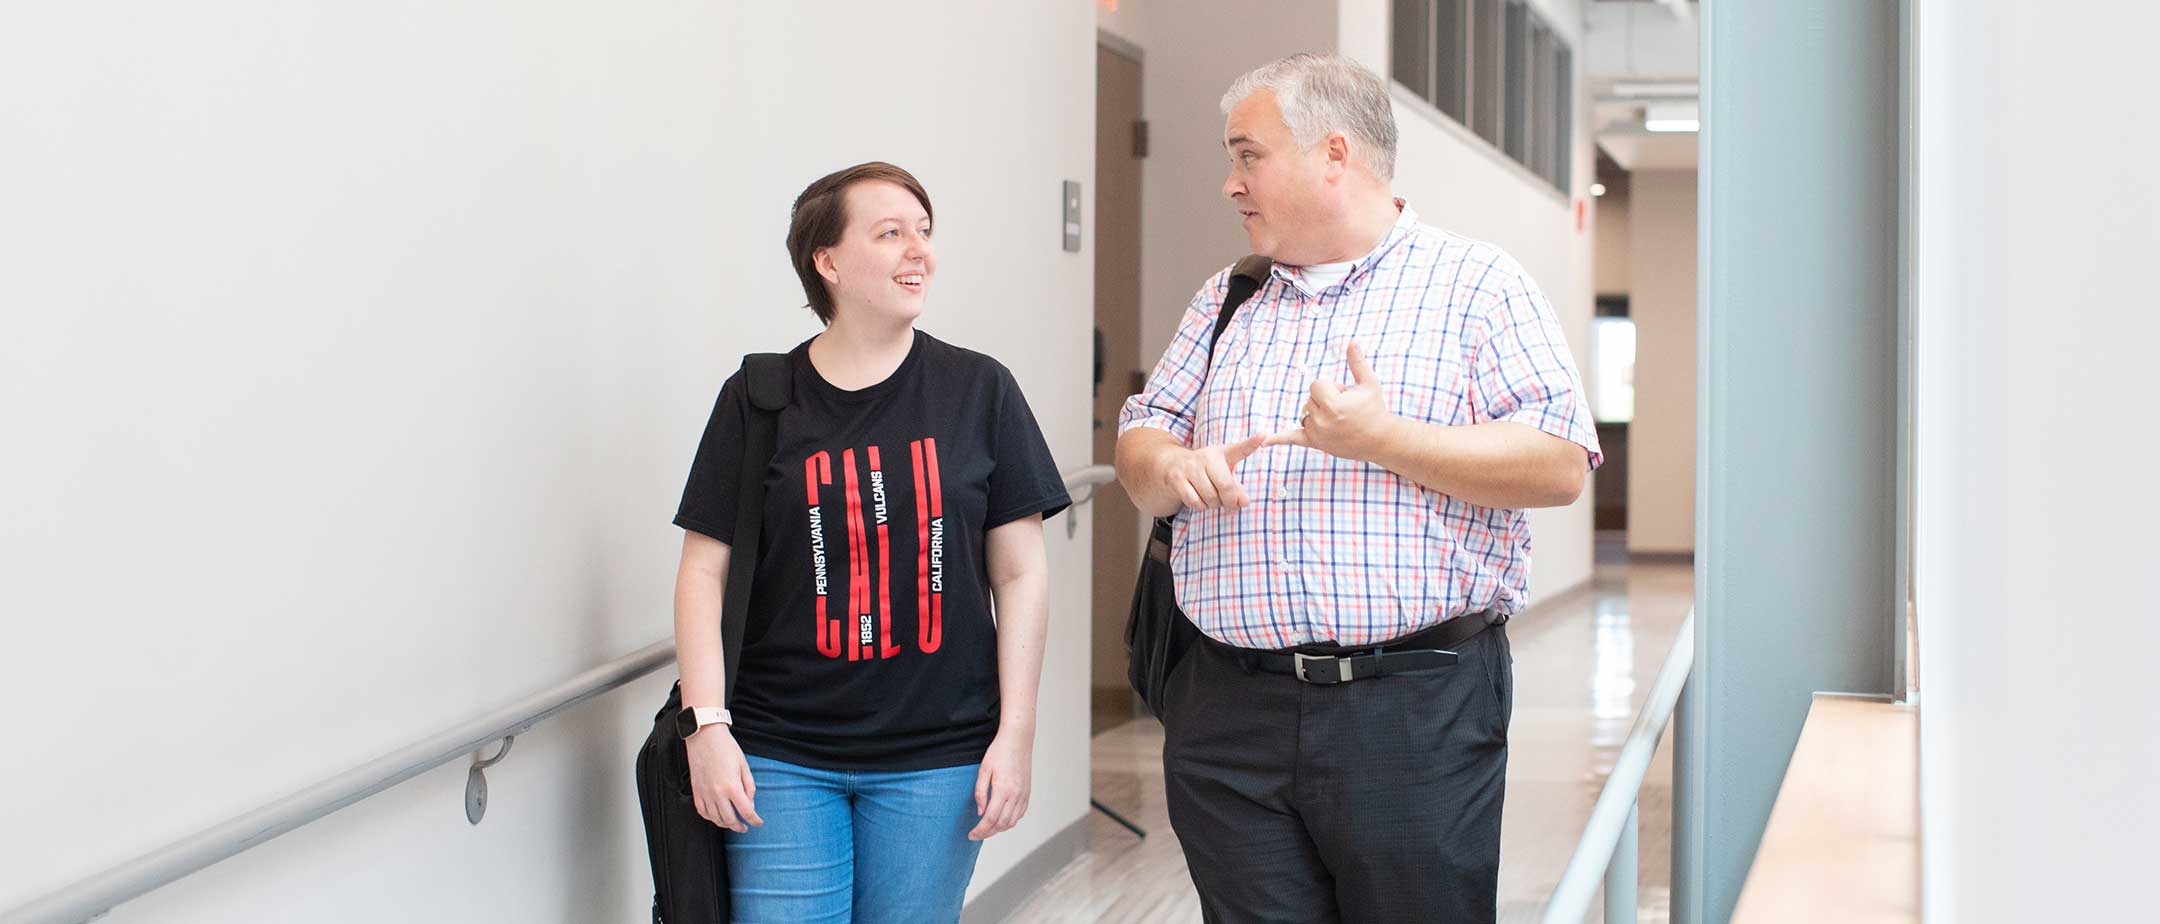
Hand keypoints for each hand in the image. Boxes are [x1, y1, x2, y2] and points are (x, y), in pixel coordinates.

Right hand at [685, 725, 761, 832]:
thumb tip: (750, 805)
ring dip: (725, 824)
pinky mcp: (696, 792)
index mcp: (732, 786)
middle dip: (739, 827)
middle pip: (730, 820)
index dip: (755, 820)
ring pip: (715, 819)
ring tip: (732, 824)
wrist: (705, 737)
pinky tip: (717, 817)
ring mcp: (705, 794)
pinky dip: (711, 818)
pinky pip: (703, 812)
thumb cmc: (727, 748)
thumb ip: (749, 787)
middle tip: (745, 828)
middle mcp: (717, 793)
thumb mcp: (744, 766)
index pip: (746, 812)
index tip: (759, 823)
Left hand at [968, 730, 1032, 839]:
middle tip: (976, 834)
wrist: (1018, 740)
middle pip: (1001, 824)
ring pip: (1012, 822)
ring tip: (987, 828)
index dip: (980, 830)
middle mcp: (1016, 795)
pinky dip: (1010, 821)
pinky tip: (1001, 818)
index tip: (971, 835)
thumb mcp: (984, 770)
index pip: (990, 819)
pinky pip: (1020, 814)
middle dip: (988, 832)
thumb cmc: (999, 752)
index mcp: (1003, 790)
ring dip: (999, 828)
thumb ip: (980, 792)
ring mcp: (1023, 795)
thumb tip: (980, 812)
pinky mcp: (1027, 793)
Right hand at [1158, 432, 1268, 510]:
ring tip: (1210, 496)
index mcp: (1221, 453)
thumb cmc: (1205, 469)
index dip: (1253, 442)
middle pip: (1226, 487)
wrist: (1172, 465)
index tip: (1265, 434)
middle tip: (1226, 500)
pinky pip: (1195, 502)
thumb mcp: (1223, 470)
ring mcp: (1190, 468)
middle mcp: (1205, 457)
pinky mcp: (1177, 479)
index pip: (1240, 449)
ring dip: (1212, 504)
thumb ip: (1237, 487)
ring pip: (1210, 498)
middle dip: (1228, 500)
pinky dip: (1199, 506)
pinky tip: (1198, 498)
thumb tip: (1243, 502)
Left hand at [1267, 342, 1399, 461]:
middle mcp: (1321, 421)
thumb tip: (1352, 341)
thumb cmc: (1375, 409)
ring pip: (1305, 412)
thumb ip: (1357, 362)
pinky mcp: (1315, 443)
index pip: (1316, 385)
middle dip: (1326, 399)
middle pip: (1310, 398)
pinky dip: (1278, 439)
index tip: (1347, 396)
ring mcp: (1317, 434)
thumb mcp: (1369, 383)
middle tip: (1346, 410)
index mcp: (1333, 405)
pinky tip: (1263, 442)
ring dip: (1318, 412)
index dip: (1332, 387)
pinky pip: (1292, 439)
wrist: (1380, 439)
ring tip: (1340, 420)